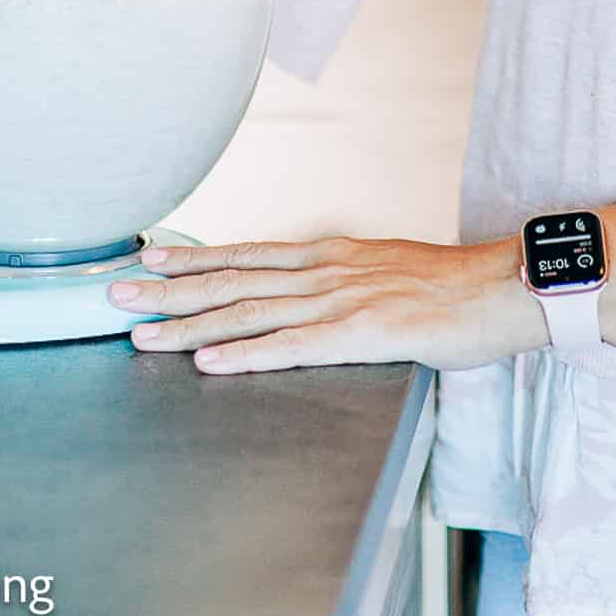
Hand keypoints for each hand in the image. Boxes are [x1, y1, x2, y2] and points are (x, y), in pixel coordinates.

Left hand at [107, 232, 544, 374]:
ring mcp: (339, 300)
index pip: (244, 254)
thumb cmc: (448, 287)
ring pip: (248, 313)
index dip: (191, 257)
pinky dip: (245, 354)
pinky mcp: (361, 334)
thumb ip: (337, 280)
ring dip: (190, 326)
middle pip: (231, 280)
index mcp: (327, 254)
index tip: (146, 258)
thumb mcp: (382, 269)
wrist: (502, 287)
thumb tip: (304, 292)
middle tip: (113, 293)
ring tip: (142, 334)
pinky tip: (211, 361)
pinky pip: (292, 346)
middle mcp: (323, 270)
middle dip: (168, 289)